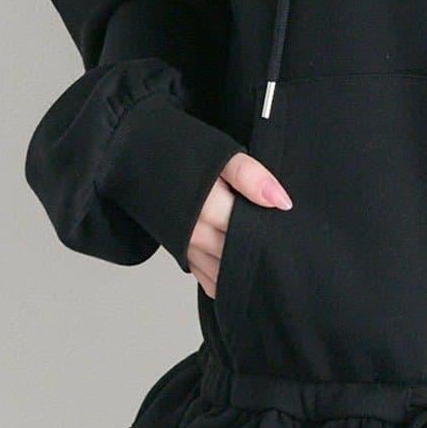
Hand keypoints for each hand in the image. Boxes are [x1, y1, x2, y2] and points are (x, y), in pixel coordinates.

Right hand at [186, 152, 291, 298]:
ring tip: (267, 261)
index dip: (271, 234)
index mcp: (207, 207)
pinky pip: (207, 277)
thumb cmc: (180, 150)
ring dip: (243, 270)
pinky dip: (225, 277)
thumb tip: (282, 202)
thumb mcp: (219, 153)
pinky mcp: (180, 252)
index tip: (290, 232)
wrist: (136, 155)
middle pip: (238, 256)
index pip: (250, 233)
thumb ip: (250, 176)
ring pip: (224, 272)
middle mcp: (194, 234)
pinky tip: (242, 270)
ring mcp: (185, 247)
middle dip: (260, 254)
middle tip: (283, 251)